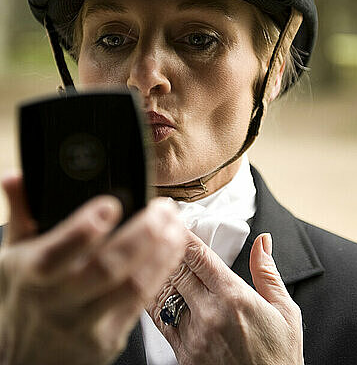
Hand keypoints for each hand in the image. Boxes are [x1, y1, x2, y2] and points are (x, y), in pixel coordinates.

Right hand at [0, 174, 186, 364]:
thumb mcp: (11, 258)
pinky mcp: (108, 338)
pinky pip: (141, 302)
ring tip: (176, 225)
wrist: (24, 362)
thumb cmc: (22, 300)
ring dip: (161, 252)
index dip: (85, 228)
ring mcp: (85, 323)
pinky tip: (172, 250)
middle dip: (143, 233)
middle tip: (163, 208)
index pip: (57, 252)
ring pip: (132, 285)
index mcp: (32, 273)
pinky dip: (161, 272)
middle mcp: (58, 301)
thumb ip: (21, 213)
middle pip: (107, 267)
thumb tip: (16, 176)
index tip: (111, 203)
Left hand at [149, 231, 303, 364]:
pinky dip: (156, 300)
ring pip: (164, 292)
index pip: (199, 256)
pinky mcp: (184, 354)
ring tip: (153, 255)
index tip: (175, 221)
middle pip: (177, 269)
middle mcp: (210, 314)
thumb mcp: (285, 312)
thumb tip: (263, 241)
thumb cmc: (279, 360)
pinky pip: (161, 320)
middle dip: (168, 248)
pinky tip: (156, 289)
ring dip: (159, 271)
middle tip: (161, 232)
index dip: (183, 235)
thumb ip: (268, 272)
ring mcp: (193, 335)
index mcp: (234, 297)